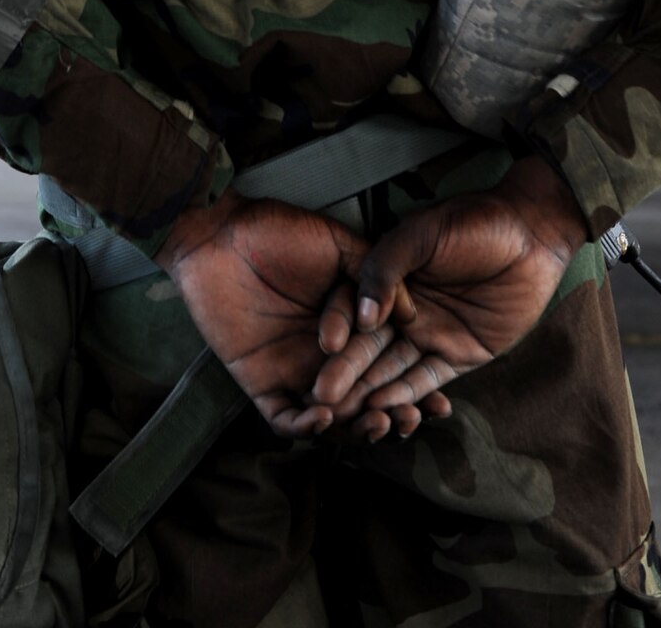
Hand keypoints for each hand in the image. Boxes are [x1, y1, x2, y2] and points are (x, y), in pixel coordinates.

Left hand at [158, 190, 446, 440]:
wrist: (220, 234)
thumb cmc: (278, 231)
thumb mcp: (337, 246)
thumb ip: (373, 279)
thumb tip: (411, 315)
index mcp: (349, 326)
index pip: (387, 366)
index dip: (414, 386)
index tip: (440, 403)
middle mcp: (326, 356)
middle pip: (366, 398)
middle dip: (392, 415)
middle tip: (409, 419)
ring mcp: (295, 372)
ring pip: (333, 418)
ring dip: (356, 427)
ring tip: (376, 421)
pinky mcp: (262, 384)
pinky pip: (285, 420)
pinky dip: (305, 428)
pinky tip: (324, 417)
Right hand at [312, 158, 587, 422]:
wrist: (532, 235)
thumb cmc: (474, 223)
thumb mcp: (422, 234)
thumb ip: (387, 267)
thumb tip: (361, 313)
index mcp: (388, 278)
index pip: (352, 307)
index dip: (336, 327)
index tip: (322, 347)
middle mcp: (403, 311)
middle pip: (367, 344)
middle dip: (344, 371)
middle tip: (321, 395)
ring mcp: (431, 335)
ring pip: (393, 368)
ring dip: (369, 389)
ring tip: (345, 411)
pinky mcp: (460, 356)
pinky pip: (428, 379)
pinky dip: (407, 394)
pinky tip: (384, 407)